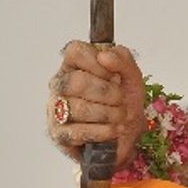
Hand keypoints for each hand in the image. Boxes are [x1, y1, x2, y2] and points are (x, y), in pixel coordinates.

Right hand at [47, 42, 146, 171]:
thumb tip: (104, 56)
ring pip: (79, 108)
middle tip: (121, 98)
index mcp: (73, 65)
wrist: (127, 133)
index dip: (98, 63)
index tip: (114, 75)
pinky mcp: (59, 135)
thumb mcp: (131, 75)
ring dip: (108, 113)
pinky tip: (114, 129)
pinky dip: (103, 131)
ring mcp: (56, 110)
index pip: (75, 52)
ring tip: (121, 116)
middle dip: (107, 92)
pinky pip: (78, 132)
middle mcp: (59, 85)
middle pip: (76, 82)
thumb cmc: (123, 100)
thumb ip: (122, 59)